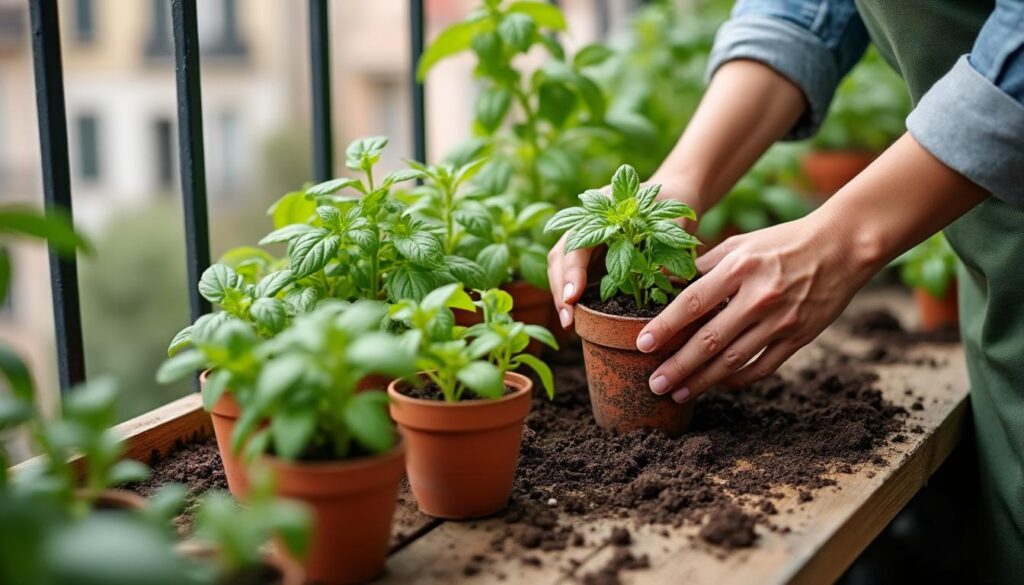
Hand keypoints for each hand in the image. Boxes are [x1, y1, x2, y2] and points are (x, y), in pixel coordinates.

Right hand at [547, 177, 700, 328]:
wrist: (677, 193)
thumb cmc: (677, 203)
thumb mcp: (676, 222)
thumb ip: (664, 245)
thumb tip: (654, 280)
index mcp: (602, 208)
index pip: (577, 241)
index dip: (573, 271)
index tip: (573, 298)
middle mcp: (587, 221)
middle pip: (560, 256)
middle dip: (560, 289)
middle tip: (568, 321)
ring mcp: (587, 237)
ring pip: (562, 267)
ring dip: (562, 295)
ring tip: (569, 324)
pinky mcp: (594, 253)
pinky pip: (576, 274)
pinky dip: (573, 295)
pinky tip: (577, 317)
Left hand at [639, 212, 881, 402]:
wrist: (843, 246)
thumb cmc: (784, 241)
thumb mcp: (741, 243)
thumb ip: (706, 265)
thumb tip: (669, 284)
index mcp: (739, 268)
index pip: (692, 303)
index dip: (665, 327)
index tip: (642, 345)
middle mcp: (758, 297)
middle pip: (709, 340)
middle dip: (678, 366)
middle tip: (654, 384)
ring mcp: (780, 321)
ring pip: (733, 360)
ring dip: (702, 381)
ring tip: (678, 393)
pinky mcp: (798, 338)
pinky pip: (762, 367)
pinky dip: (738, 380)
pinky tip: (718, 386)